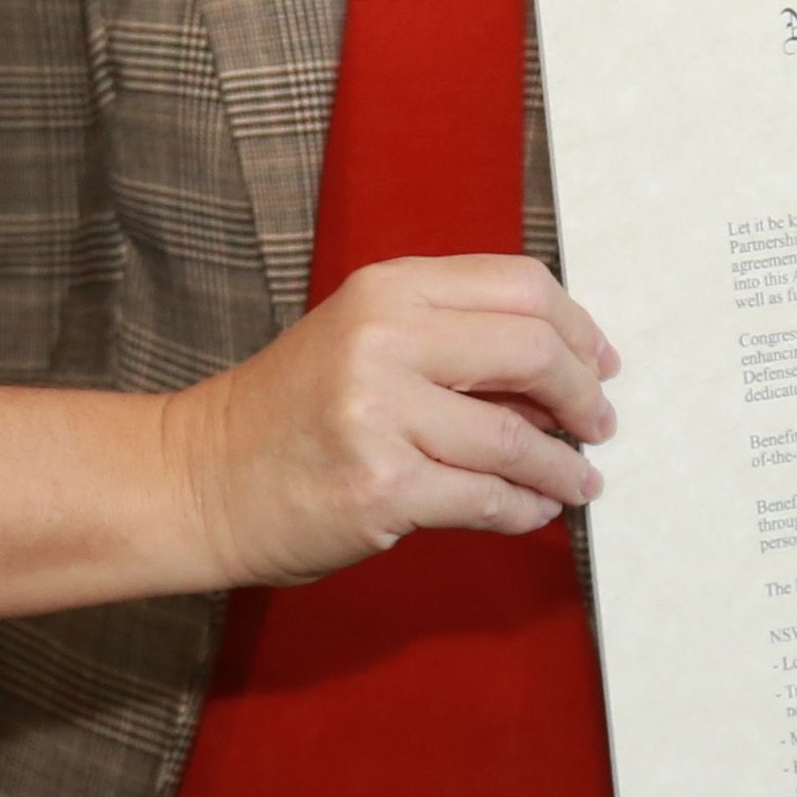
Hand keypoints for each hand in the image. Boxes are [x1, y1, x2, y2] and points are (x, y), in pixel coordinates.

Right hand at [164, 255, 618, 582]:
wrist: (198, 479)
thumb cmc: (290, 413)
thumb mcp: (362, 339)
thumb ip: (451, 338)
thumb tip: (564, 373)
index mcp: (387, 289)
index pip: (520, 284)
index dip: (577, 325)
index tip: (597, 362)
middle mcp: (384, 340)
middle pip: (532, 350)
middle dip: (583, 394)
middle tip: (598, 424)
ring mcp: (380, 416)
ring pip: (516, 438)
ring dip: (563, 467)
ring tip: (578, 481)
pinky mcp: (381, 488)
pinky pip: (487, 499)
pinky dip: (525, 509)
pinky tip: (534, 512)